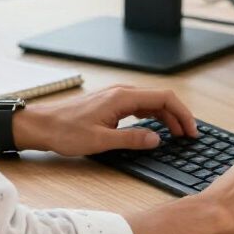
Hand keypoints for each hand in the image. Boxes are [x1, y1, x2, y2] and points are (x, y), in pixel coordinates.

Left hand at [12, 85, 198, 157]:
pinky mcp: (111, 103)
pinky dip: (154, 116)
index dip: (183, 114)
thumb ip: (131, 139)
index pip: (165, 98)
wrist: (41, 124)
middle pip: (161, 99)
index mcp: (123, 97)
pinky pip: (140, 106)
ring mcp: (116, 96)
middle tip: (189, 136)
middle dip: (179, 116)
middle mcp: (122, 92)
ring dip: (167, 117)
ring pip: (151, 102)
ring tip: (178, 134)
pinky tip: (156, 129)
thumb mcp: (100, 141)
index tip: (192, 131)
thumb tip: (157, 139)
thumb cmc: (65, 132)